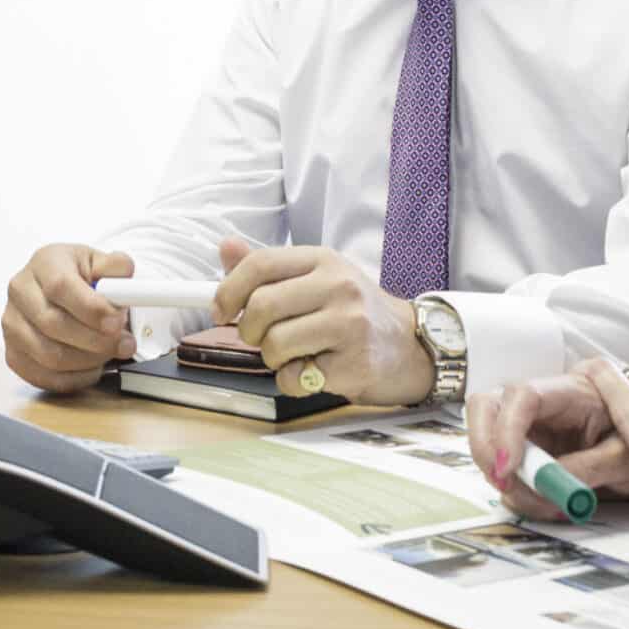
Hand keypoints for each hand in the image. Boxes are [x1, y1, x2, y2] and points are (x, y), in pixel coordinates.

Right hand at [2, 243, 135, 391]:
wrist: (58, 289)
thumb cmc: (79, 276)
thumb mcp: (101, 262)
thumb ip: (116, 266)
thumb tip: (126, 272)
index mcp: (44, 263)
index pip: (60, 286)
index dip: (90, 309)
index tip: (116, 322)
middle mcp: (20, 291)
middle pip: (53, 324)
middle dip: (96, 340)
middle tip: (125, 343)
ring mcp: (12, 324)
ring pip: (49, 355)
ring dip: (89, 360)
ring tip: (111, 353)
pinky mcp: (13, 353)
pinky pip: (44, 376)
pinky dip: (75, 378)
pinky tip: (93, 367)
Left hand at [215, 237, 429, 404]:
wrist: (410, 346)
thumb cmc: (353, 312)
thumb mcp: (317, 279)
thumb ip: (270, 269)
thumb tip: (226, 248)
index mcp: (323, 260)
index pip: (261, 264)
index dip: (229, 289)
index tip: (219, 310)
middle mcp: (338, 286)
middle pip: (261, 306)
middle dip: (248, 330)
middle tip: (258, 338)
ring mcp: (350, 325)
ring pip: (274, 345)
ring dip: (273, 358)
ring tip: (297, 353)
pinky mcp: (354, 364)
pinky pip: (294, 378)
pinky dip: (293, 381)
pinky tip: (317, 369)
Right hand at [468, 370, 628, 519]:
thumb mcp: (626, 460)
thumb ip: (589, 468)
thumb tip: (548, 481)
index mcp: (572, 392)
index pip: (524, 395)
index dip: (507, 428)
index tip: (508, 468)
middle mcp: (543, 402)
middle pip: (488, 404)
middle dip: (484, 445)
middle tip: (503, 485)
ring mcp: (531, 424)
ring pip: (487, 432)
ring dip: (498, 471)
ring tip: (537, 502)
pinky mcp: (528, 446)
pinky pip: (501, 460)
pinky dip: (511, 484)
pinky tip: (540, 500)